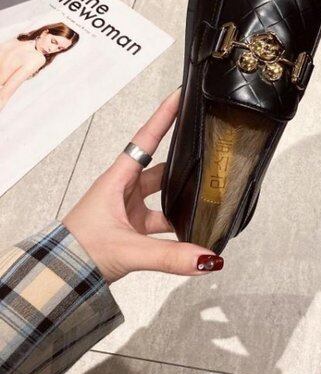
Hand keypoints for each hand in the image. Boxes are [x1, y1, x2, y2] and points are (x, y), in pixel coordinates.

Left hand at [63, 89, 223, 282]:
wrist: (60, 278)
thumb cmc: (79, 251)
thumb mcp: (127, 250)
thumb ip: (168, 255)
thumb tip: (206, 257)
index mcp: (117, 179)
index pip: (146, 138)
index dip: (164, 116)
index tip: (180, 95)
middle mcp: (124, 189)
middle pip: (160, 168)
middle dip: (183, 162)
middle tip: (207, 149)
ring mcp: (128, 209)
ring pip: (162, 197)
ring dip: (181, 201)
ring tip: (207, 199)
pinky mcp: (132, 229)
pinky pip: (161, 222)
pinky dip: (176, 228)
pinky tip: (193, 234)